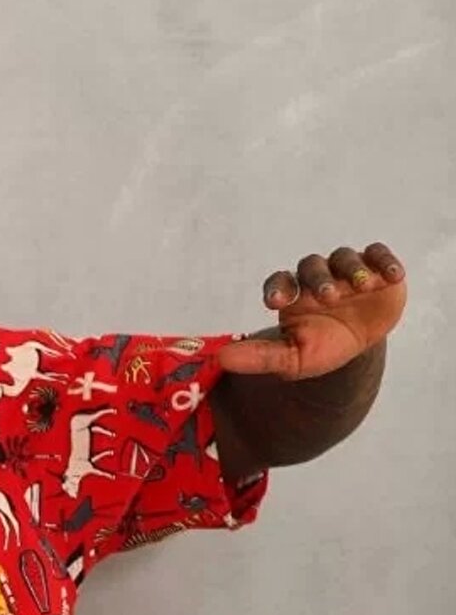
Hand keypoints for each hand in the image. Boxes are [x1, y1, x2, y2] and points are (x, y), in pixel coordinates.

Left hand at [216, 242, 406, 378]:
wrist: (358, 345)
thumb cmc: (320, 347)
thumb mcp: (292, 359)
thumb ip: (260, 357)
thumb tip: (222, 359)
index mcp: (292, 295)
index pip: (278, 282)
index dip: (277, 288)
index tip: (276, 302)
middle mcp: (316, 276)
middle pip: (311, 267)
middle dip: (319, 280)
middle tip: (329, 297)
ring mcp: (346, 270)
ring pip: (345, 258)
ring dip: (353, 270)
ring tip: (362, 286)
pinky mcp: (376, 267)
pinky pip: (379, 256)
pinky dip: (385, 263)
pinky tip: (393, 276)